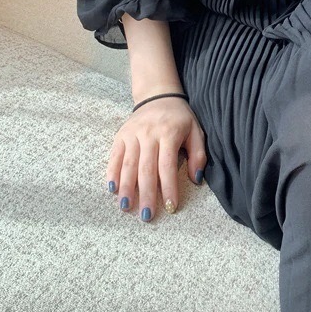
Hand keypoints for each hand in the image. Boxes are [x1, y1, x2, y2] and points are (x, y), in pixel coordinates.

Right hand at [106, 95, 206, 221]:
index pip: (167, 165)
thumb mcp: (195, 131)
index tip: (171, 207)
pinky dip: (112, 173)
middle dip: (146, 194)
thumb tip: (196, 179)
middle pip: (146, 168)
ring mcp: (132, 134)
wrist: (158, 95)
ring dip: (127, 187)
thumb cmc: (179, 118)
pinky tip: (112, 189)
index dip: (169, 187)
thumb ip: (198, 154)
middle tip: (147, 216)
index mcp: (169, 133)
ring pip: (128, 164)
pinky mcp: (120, 135)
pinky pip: (115, 156)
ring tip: (126, 207)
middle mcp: (149, 134)